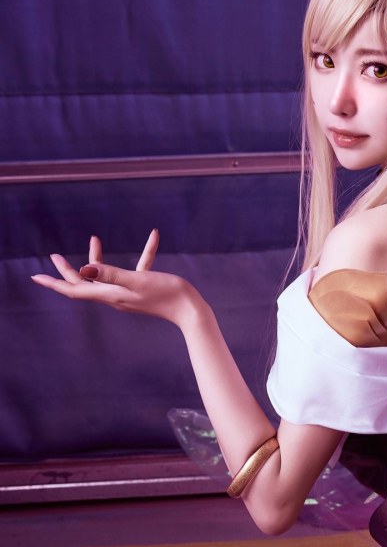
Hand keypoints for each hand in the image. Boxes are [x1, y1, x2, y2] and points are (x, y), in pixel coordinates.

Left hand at [30, 230, 201, 328]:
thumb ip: (110, 274)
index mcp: (110, 294)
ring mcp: (129, 292)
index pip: (74, 289)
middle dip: (68, 270)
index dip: (54, 282)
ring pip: (105, 276)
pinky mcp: (144, 287)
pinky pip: (137, 267)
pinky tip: (153, 237)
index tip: (35, 276)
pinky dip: (142, 253)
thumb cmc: (166, 294)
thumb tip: (84, 269)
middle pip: (84, 283)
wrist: (191, 310)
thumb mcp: (137, 280)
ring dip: (97, 259)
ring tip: (94, 239)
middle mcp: (115, 296)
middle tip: (54, 255)